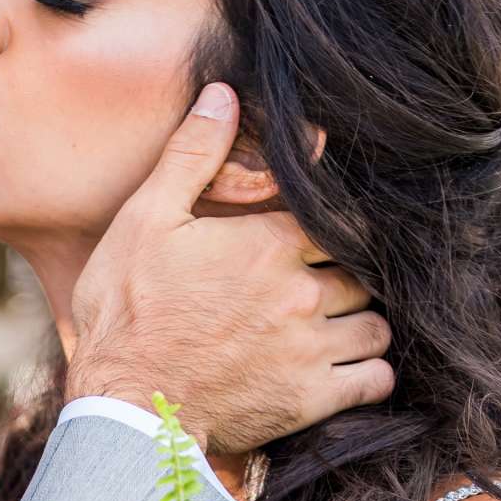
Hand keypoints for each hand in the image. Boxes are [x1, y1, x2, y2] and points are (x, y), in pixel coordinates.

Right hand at [66, 84, 392, 454]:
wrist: (124, 407)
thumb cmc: (127, 312)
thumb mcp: (145, 221)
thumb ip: (192, 155)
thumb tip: (224, 93)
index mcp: (268, 243)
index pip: (338, 219)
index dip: (331, 228)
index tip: (315, 241)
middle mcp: (301, 292)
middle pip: (360, 272)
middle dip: (345, 277)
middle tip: (321, 286)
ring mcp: (311, 349)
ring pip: (376, 324)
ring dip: (361, 323)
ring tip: (336, 326)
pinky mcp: (311, 400)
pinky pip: (375, 378)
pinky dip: (371, 373)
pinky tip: (350, 369)